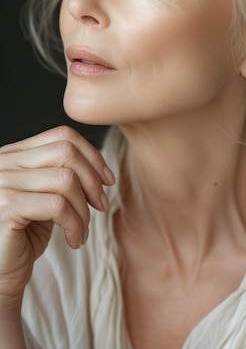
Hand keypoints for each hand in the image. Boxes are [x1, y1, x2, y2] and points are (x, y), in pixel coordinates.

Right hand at [0, 126, 114, 313]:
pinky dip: (75, 224)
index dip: (92, 155)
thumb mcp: (44, 197)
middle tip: (101, 206)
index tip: (107, 180)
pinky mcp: (7, 208)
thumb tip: (101, 171)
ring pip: (65, 180)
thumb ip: (62, 176)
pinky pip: (57, 206)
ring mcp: (3, 183)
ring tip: (82, 230)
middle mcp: (5, 162)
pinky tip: (74, 240)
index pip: (62, 135)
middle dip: (92, 180)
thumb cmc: (22, 236)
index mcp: (14, 154)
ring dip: (84, 209)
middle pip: (66, 152)